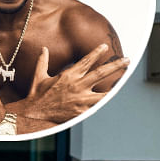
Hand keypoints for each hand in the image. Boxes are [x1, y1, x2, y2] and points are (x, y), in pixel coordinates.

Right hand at [10, 45, 128, 125]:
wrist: (32, 113)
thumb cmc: (36, 95)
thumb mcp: (38, 76)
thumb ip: (43, 61)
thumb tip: (43, 49)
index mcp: (68, 76)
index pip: (86, 61)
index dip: (96, 53)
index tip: (104, 47)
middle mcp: (77, 85)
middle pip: (101, 73)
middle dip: (115, 65)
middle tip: (126, 60)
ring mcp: (80, 99)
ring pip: (104, 92)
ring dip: (115, 87)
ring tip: (125, 83)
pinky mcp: (81, 111)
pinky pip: (96, 108)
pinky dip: (104, 105)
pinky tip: (113, 102)